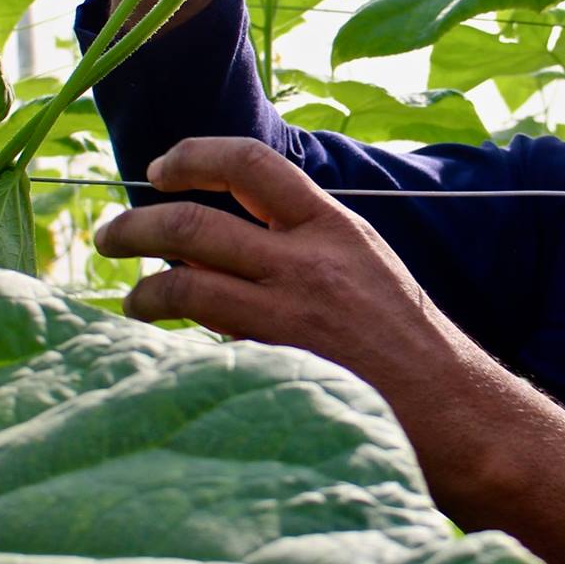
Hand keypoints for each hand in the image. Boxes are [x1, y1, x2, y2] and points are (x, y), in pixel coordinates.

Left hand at [92, 137, 446, 386]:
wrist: (453, 407)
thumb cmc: (406, 341)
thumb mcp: (362, 264)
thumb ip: (302, 243)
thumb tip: (226, 239)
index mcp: (335, 224)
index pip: (251, 163)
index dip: (193, 156)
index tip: (160, 170)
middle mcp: (309, 258)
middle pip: (196, 223)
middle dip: (137, 225)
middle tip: (111, 236)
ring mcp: (290, 311)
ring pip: (185, 279)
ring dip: (141, 285)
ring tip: (127, 295)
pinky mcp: (278, 359)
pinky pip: (204, 332)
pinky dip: (173, 327)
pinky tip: (160, 336)